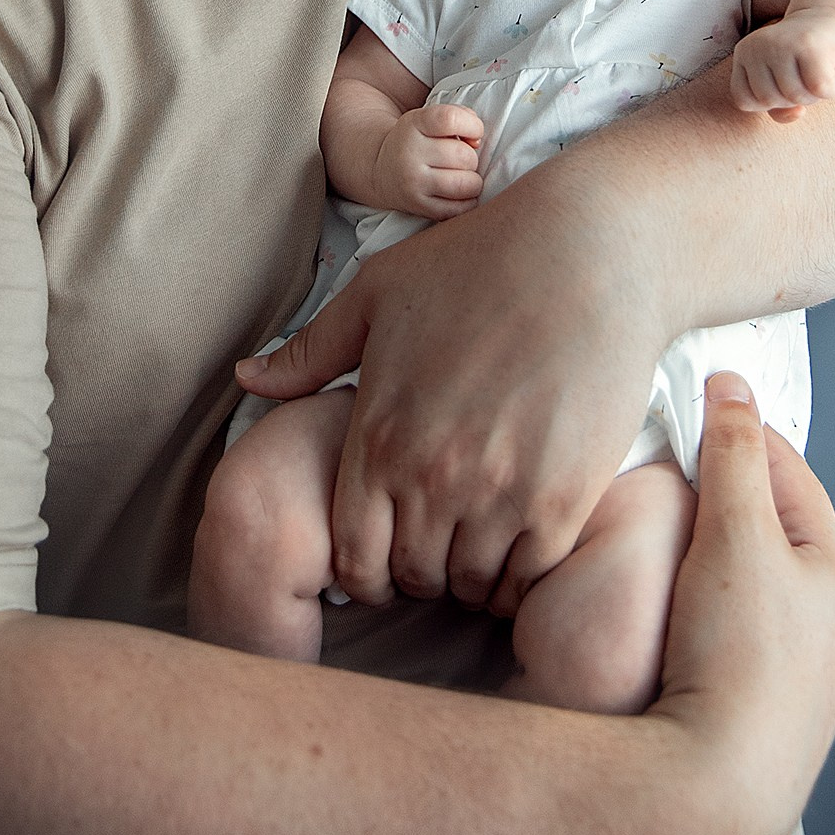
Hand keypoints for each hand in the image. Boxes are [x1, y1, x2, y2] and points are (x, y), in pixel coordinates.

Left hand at [239, 166, 661, 617]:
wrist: (587, 250)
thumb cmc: (478, 260)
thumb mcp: (378, 291)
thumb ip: (310, 351)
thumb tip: (247, 379)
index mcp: (379, 435)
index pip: (353, 556)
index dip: (366, 567)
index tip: (388, 549)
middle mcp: (432, 477)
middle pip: (413, 576)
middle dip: (420, 566)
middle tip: (440, 538)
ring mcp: (499, 493)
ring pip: (471, 584)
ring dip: (472, 571)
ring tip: (483, 535)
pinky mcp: (564, 499)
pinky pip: (529, 576)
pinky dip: (522, 570)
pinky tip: (525, 533)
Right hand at [373, 104, 484, 216]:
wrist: (383, 169)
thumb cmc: (419, 140)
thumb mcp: (429, 119)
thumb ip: (460, 118)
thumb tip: (476, 142)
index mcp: (414, 124)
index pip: (450, 119)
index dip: (473, 126)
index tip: (472, 133)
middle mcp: (409, 153)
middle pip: (464, 156)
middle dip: (471, 158)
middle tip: (460, 160)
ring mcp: (413, 182)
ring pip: (465, 184)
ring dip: (472, 182)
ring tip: (462, 177)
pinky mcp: (419, 206)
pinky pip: (459, 209)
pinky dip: (467, 202)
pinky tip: (458, 193)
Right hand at [653, 372, 834, 834]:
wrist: (717, 781)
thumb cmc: (736, 660)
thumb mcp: (735, 532)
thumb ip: (731, 453)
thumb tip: (732, 386)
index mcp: (834, 569)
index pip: (787, 469)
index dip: (738, 431)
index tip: (696, 410)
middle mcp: (829, 619)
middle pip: (773, 524)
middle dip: (726, 490)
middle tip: (674, 470)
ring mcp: (799, 667)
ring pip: (754, 578)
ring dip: (715, 548)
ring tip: (671, 537)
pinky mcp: (762, 704)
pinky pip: (735, 628)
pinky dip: (707, 601)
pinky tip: (678, 609)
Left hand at [730, 9, 834, 121]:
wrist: (832, 17)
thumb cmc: (804, 56)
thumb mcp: (782, 81)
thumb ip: (778, 108)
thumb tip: (796, 113)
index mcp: (744, 52)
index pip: (744, 100)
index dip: (767, 101)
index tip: (782, 82)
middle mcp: (758, 45)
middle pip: (769, 100)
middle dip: (792, 97)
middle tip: (804, 73)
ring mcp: (783, 44)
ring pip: (795, 97)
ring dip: (813, 93)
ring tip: (816, 69)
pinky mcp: (810, 46)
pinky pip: (821, 90)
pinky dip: (831, 88)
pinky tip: (830, 66)